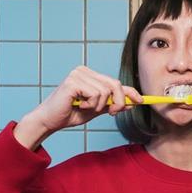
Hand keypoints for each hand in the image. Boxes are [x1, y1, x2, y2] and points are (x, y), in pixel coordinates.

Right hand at [14, 66, 142, 149]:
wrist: (50, 121)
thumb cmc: (70, 114)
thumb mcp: (96, 109)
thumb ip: (112, 104)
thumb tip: (131, 102)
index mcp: (90, 75)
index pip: (115, 81)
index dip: (130, 91)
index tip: (141, 100)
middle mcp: (84, 71)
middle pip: (115, 84)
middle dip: (118, 102)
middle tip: (111, 113)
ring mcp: (78, 74)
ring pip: (106, 91)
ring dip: (99, 106)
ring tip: (85, 108)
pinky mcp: (73, 81)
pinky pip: (96, 94)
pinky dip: (91, 105)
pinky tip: (79, 105)